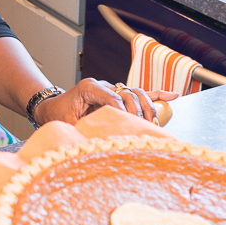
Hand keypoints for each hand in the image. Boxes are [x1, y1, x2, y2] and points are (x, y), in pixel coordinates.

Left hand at [34, 79, 177, 125]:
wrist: (53, 107)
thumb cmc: (59, 116)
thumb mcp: (68, 124)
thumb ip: (84, 129)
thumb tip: (100, 140)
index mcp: (90, 88)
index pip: (113, 97)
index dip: (123, 112)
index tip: (129, 126)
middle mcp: (103, 85)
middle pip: (129, 94)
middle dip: (137, 111)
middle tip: (143, 128)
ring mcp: (112, 88)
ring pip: (137, 92)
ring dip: (147, 106)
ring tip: (153, 122)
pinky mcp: (118, 94)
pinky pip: (140, 93)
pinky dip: (156, 95)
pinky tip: (172, 96)